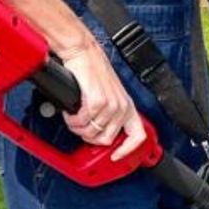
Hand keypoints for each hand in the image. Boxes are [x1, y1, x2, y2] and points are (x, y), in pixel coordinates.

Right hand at [60, 42, 146, 160]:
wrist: (83, 52)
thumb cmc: (93, 70)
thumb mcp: (109, 94)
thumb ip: (110, 114)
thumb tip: (101, 131)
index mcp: (128, 106)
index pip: (138, 136)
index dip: (128, 150)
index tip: (116, 156)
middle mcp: (122, 107)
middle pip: (107, 140)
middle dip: (89, 138)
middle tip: (80, 129)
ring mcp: (111, 106)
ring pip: (92, 133)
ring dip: (78, 128)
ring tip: (73, 118)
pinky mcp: (97, 102)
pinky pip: (82, 122)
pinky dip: (72, 120)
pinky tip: (70, 113)